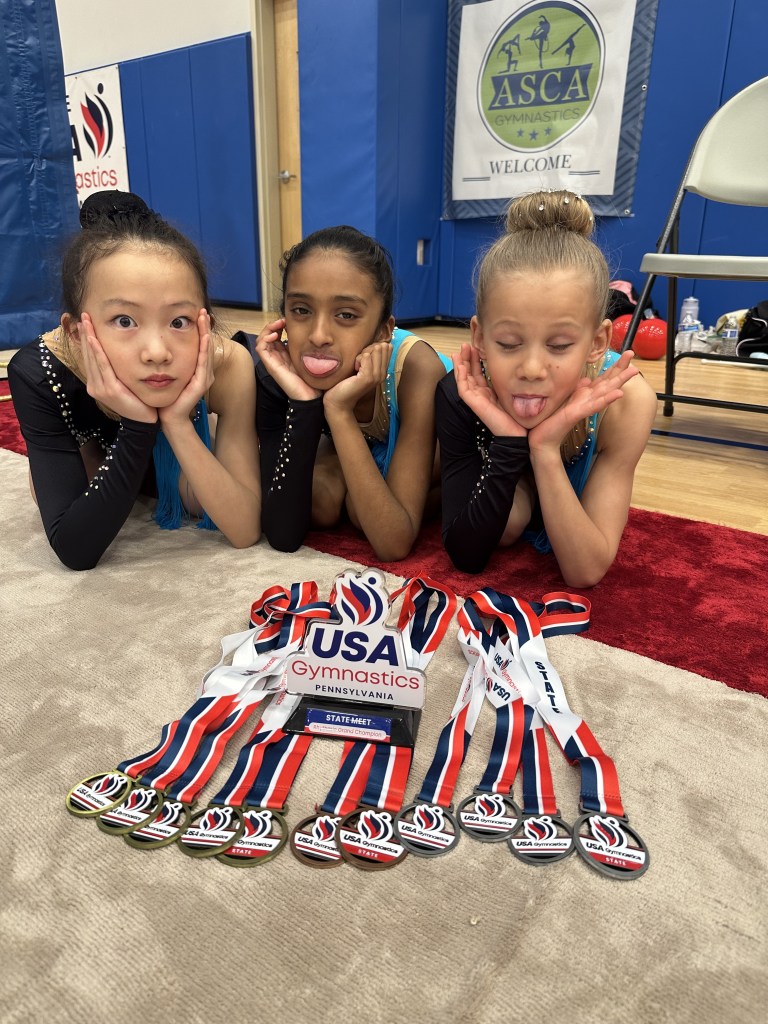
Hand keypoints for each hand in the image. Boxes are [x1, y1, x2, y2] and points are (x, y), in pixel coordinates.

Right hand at [78, 313, 156, 423]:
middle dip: (85, 334)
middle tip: (83, 316)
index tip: (84, 323)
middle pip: (88, 355)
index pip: (89, 357)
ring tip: (85, 322)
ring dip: (88, 338)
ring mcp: (100, 388)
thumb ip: (116, 371)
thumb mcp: (123, 383)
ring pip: (93, 358)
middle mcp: (94, 385)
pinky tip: (93, 339)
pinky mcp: (109, 390)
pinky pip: (103, 366)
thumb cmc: (136, 401)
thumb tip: (116, 354)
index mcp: (96, 383)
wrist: (143, 420)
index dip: (86, 340)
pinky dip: (97, 352)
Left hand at [159, 309, 214, 426]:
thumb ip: (169, 362)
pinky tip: (204, 337)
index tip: (197, 314)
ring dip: (206, 333)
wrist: (170, 417)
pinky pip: (203, 362)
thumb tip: (160, 346)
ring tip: (204, 318)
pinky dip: (204, 348)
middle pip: (206, 345)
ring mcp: (205, 378)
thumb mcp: (169, 374)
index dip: (200, 329)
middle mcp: (204, 372)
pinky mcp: (201, 383)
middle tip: (202, 311)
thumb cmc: (168, 397)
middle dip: (205, 327)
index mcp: (197, 369)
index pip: (200, 345)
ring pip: (206, 350)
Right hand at [255, 317, 319, 400]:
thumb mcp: (308, 356)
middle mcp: (276, 356)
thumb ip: (305, 345)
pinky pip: (260, 349)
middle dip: (272, 325)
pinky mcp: (270, 366)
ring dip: (267, 329)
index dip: (278, 325)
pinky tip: (274, 336)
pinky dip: (264, 339)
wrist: (310, 395)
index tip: (287, 321)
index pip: (275, 335)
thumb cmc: (311, 378)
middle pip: (266, 335)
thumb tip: (307, 330)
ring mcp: (272, 361)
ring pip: (261, 340)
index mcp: (284, 354)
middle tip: (282, 320)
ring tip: (277, 325)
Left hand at [323, 341, 389, 413]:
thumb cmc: (346, 382)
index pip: (385, 347)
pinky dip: (357, 360)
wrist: (338, 400)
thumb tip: (380, 344)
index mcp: (383, 371)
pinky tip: (354, 370)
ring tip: (356, 367)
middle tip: (358, 364)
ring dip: (361, 355)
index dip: (372, 348)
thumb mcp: (361, 367)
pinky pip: (365, 356)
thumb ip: (370, 357)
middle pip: (380, 347)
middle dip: (367, 350)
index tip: (362, 359)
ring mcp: (376, 377)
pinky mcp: (368, 378)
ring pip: (373, 350)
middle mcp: (383, 374)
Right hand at [453, 343, 526, 437]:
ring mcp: (477, 400)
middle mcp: (482, 395)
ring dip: (461, 364)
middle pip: (470, 374)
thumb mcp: (518, 394)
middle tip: (466, 344)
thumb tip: (525, 367)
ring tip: (460, 350)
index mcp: (490, 393)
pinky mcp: (475, 405)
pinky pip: (464, 389)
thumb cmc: (520, 417)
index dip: (477, 360)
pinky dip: (460, 377)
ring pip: (463, 379)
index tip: (477, 346)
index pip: (480, 373)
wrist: (519, 434)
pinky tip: (460, 365)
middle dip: (467, 358)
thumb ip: (515, 382)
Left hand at [528, 350, 639, 452]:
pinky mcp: (577, 414)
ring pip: (606, 391)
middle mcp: (588, 400)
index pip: (604, 378)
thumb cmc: (554, 420)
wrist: (544, 439)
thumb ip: (578, 390)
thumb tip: (587, 380)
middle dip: (621, 368)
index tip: (627, 353)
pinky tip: (618, 394)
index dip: (615, 366)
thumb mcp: (566, 399)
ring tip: (633, 370)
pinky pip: (594, 405)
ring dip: (620, 381)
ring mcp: (585, 407)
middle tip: (632, 352)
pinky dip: (606, 399)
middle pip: (608, 381)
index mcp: (586, 395)